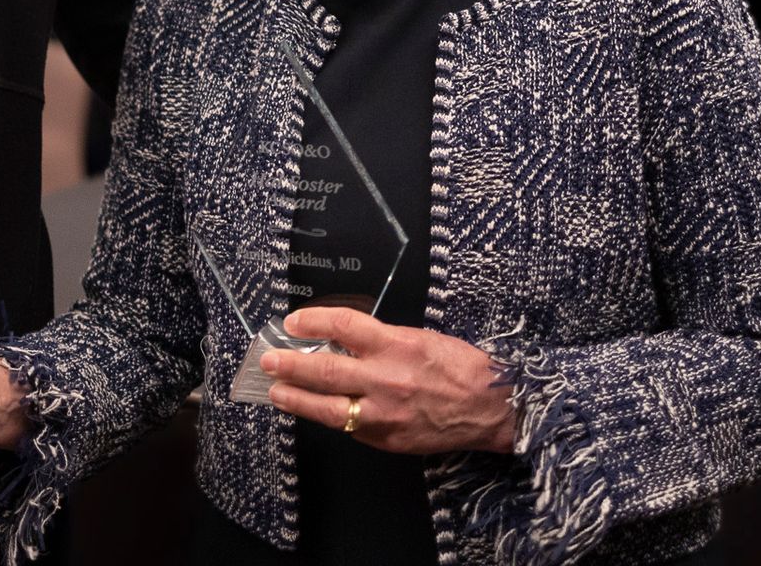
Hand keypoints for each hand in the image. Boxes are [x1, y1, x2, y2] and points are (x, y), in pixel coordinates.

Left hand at [261, 307, 513, 455]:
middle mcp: (385, 378)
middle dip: (290, 365)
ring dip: (296, 399)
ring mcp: (384, 413)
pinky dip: (329, 417)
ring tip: (276, 392)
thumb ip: (380, 341)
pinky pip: (349, 427)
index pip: (342, 325)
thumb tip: (341, 340)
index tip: (292, 322)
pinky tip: (315, 411)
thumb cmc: (460, 367)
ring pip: (327, 408)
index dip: (313, 321)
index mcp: (395, 345)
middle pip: (324, 369)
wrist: (492, 408)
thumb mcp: (420, 338)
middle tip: (268, 361)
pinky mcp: (387, 439)